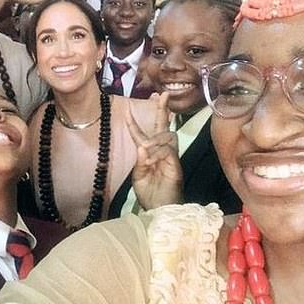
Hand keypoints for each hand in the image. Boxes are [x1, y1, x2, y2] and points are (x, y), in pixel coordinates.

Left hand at [126, 92, 182, 209]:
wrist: (160, 210)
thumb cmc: (150, 194)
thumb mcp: (139, 176)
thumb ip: (140, 161)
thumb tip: (142, 146)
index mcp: (149, 154)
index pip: (143, 134)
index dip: (135, 124)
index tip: (128, 113)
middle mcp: (162, 152)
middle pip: (163, 126)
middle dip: (161, 109)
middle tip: (161, 94)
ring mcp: (170, 158)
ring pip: (167, 136)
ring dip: (155, 139)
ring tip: (146, 150)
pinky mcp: (176, 166)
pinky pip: (168, 151)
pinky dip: (157, 153)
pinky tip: (150, 161)